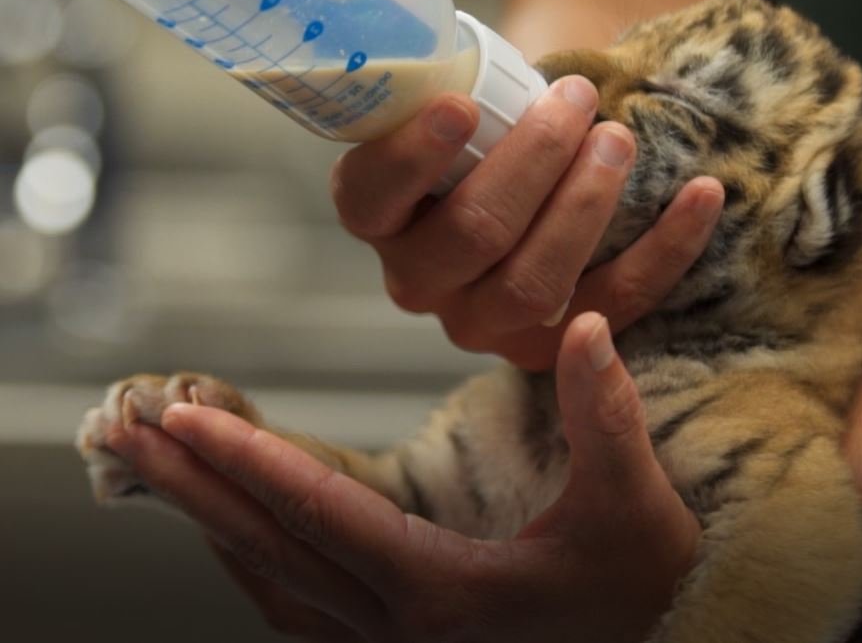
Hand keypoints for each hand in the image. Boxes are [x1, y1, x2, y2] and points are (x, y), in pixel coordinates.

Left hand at [105, 313, 700, 642]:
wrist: (662, 641)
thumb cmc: (644, 583)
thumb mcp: (634, 502)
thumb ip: (604, 413)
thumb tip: (587, 324)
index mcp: (442, 592)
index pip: (323, 517)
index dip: (250, 463)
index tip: (185, 417)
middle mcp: (399, 627)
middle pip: (273, 549)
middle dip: (194, 486)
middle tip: (126, 429)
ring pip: (274, 581)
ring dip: (211, 520)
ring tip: (157, 467)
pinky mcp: (398, 641)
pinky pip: (297, 605)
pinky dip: (251, 560)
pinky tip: (230, 532)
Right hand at [330, 78, 724, 369]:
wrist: (531, 184)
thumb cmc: (492, 127)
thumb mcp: (463, 103)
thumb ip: (467, 86)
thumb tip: (505, 51)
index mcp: (379, 218)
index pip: (372, 197)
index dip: (412, 157)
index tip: (463, 105)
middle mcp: (418, 281)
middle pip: (471, 235)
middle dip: (533, 163)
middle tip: (577, 102)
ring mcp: (482, 321)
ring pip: (534, 282)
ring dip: (586, 205)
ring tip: (620, 140)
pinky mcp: (551, 344)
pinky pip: (618, 300)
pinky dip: (670, 246)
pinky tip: (705, 192)